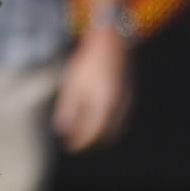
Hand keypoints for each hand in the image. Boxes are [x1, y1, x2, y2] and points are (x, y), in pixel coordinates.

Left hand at [54, 28, 133, 152]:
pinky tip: (99, 120)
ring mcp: (126, 102)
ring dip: (100, 134)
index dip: (79, 142)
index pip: (91, 133)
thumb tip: (62, 130)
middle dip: (90, 141)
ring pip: (115, 127)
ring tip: (85, 134)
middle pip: (104, 134)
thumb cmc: (88, 63)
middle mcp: (117, 108)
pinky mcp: (129, 96)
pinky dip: (109, 124)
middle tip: (76, 143)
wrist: (110, 44)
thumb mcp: (72, 85)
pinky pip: (120, 118)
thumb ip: (68, 109)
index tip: (69, 146)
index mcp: (103, 106)